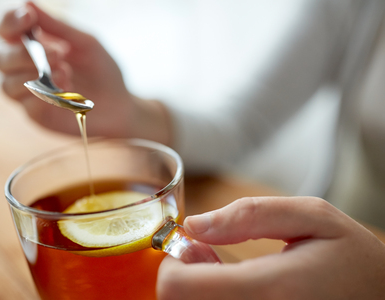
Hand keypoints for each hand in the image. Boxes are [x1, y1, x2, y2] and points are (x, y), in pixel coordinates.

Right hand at [0, 2, 170, 143]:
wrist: (120, 105)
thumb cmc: (101, 70)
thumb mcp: (85, 43)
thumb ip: (58, 27)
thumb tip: (28, 4)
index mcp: (31, 44)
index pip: (2, 28)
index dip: (7, 21)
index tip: (28, 17)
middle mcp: (22, 68)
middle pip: (0, 59)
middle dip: (24, 55)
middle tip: (58, 55)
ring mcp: (28, 93)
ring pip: (6, 85)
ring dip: (33, 76)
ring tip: (65, 73)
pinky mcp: (37, 115)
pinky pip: (27, 106)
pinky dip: (44, 97)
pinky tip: (66, 92)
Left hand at [157, 197, 384, 299]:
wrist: (381, 297)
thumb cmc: (353, 258)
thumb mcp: (313, 217)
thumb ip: (250, 215)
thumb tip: (195, 224)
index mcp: (267, 289)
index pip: (176, 289)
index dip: (174, 262)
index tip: (192, 244)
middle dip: (183, 274)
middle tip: (208, 252)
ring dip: (196, 287)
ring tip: (222, 265)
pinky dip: (211, 297)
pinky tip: (233, 283)